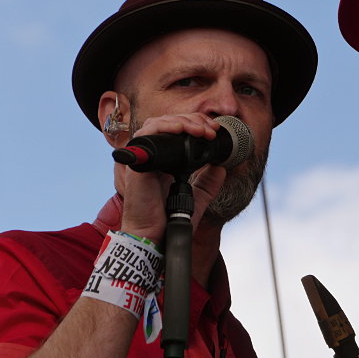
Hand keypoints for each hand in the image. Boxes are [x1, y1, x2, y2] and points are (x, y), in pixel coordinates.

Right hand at [119, 113, 224, 244]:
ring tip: (201, 130)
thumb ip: (208, 183)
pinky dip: (164, 127)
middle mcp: (152, 156)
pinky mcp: (137, 163)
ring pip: (158, 124)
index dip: (195, 125)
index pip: (176, 131)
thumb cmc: (169, 220)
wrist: (156, 237)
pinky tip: (181, 130)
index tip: (214, 132)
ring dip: (182, 122)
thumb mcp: (196, 198)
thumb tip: (221, 167)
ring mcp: (143, 158)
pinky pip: (146, 134)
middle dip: (193, 121)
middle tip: (211, 130)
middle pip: (169, 123)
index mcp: (164, 161)